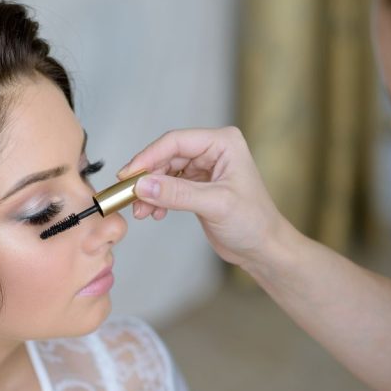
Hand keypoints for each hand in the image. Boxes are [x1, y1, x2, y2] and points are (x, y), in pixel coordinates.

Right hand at [118, 127, 290, 267]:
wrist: (263, 248)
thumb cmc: (254, 222)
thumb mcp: (215, 205)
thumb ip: (177, 193)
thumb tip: (143, 185)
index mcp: (223, 143)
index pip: (175, 141)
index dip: (148, 156)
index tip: (128, 175)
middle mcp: (212, 150)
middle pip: (166, 155)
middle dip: (147, 177)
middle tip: (129, 196)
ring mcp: (203, 168)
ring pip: (164, 172)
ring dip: (149, 190)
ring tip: (141, 211)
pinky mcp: (196, 185)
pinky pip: (168, 186)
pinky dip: (157, 198)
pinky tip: (154, 213)